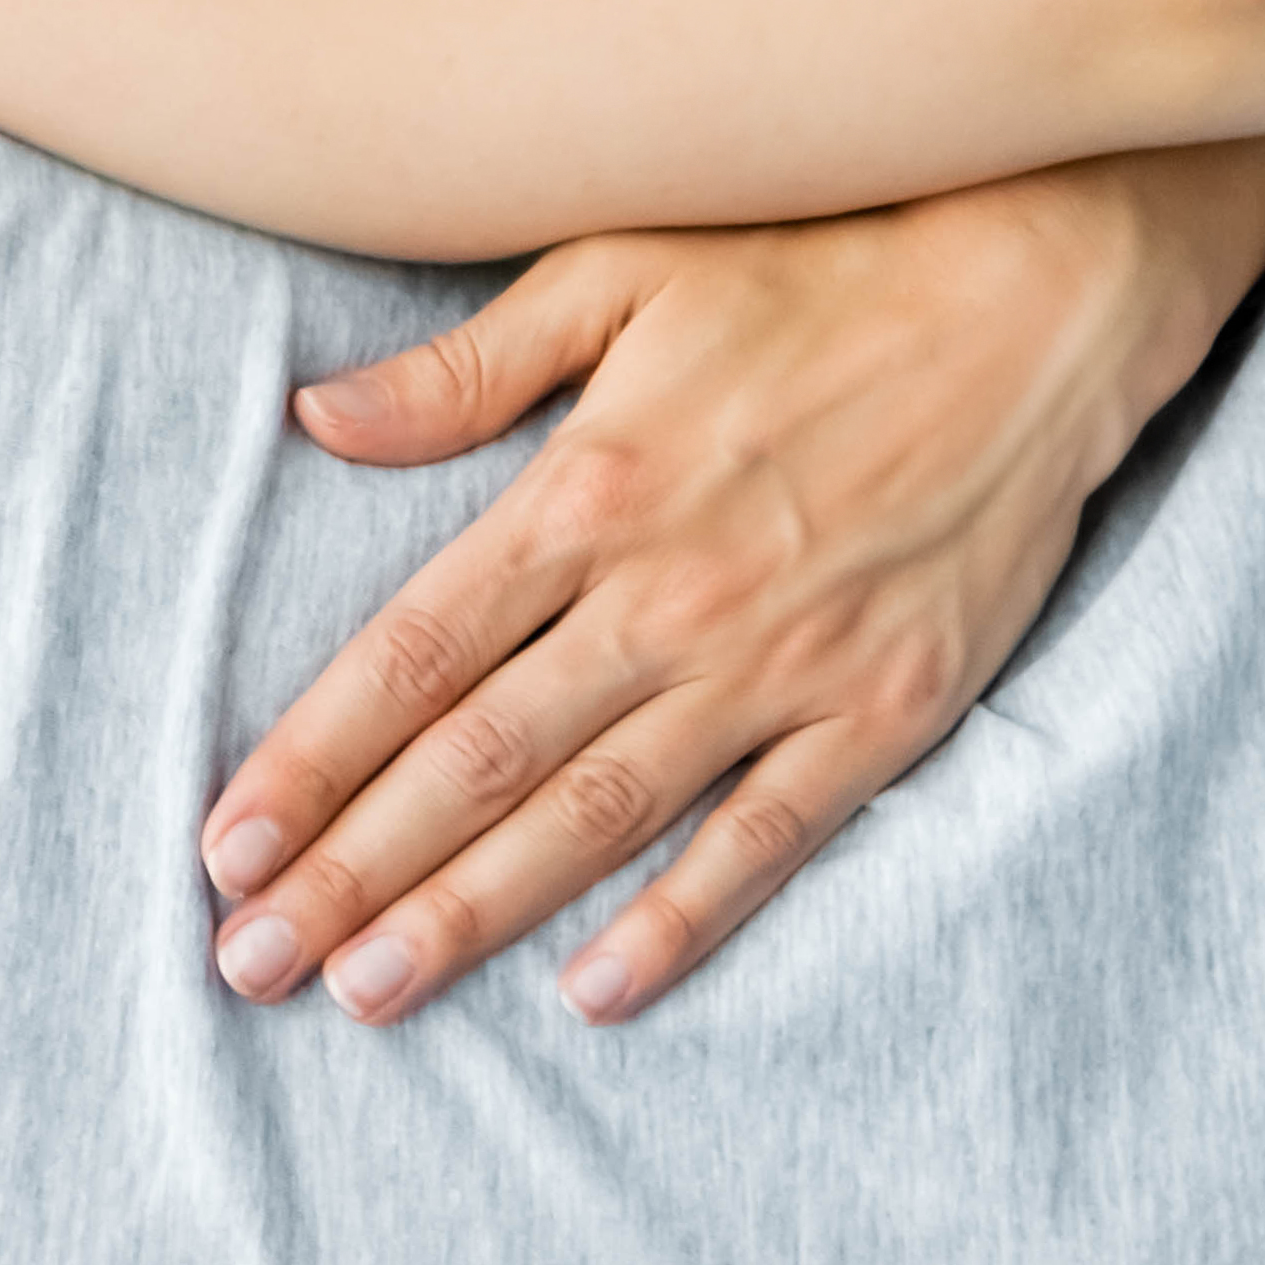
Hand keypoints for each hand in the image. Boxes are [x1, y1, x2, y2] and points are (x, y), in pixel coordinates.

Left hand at [197, 126, 1264, 1028]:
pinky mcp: (884, 710)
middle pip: (475, 760)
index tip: (222, 844)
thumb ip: (463, 369)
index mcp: (584, 490)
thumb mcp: (616, 276)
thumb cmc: (814, 272)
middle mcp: (666, 593)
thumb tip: (315, 420)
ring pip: (595, 817)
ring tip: (369, 992)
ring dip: (472, 913)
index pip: (410, 655)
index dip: (308, 758)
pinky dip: (679, 921)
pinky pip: (764, 840)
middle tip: (253, 964)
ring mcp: (779, 663)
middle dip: (351, 870)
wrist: (1041, 300)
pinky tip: (593, 991)